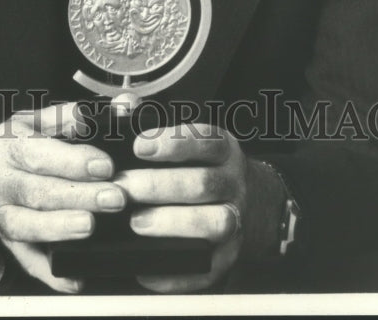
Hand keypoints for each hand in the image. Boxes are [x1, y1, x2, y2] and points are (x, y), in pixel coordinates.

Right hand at [0, 102, 125, 292]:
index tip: (106, 165)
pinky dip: (50, 273)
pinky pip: (28, 261)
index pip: (42, 154)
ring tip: (90, 226)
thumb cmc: (16, 145)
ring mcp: (3, 215)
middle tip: (115, 198)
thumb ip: (68, 114)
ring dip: (60, 228)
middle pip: (40, 192)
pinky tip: (75, 278)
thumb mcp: (35, 120)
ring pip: (29, 226)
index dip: (74, 161)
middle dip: (79, 196)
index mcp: (11, 146)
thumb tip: (103, 111)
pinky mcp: (9, 242)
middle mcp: (3, 182)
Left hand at [115, 122, 247, 292]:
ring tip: (136, 222)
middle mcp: (234, 183)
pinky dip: (175, 272)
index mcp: (224, 150)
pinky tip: (145, 265)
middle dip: (159, 186)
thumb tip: (123, 105)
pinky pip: (206, 269)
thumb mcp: (192, 139)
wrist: (254, 205)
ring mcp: (235, 221)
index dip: (172, 142)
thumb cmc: (206, 168)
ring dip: (171, 223)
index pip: (204, 140)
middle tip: (124, 188)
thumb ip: (154, 122)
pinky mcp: (228, 257)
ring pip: (212, 223)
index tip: (139, 146)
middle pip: (202, 184)